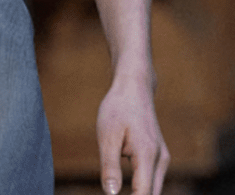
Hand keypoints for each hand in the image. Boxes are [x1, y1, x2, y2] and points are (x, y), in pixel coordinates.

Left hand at [96, 73, 169, 193]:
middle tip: (113, 194)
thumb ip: (110, 166)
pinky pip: (153, 180)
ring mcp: (162, 158)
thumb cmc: (118, 108)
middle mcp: (160, 160)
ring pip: (154, 189)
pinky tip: (129, 189)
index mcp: (147, 155)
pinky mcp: (159, 156)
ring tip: (117, 191)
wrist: (134, 86)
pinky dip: (142, 188)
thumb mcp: (107, 135)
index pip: (142, 194)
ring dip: (140, 194)